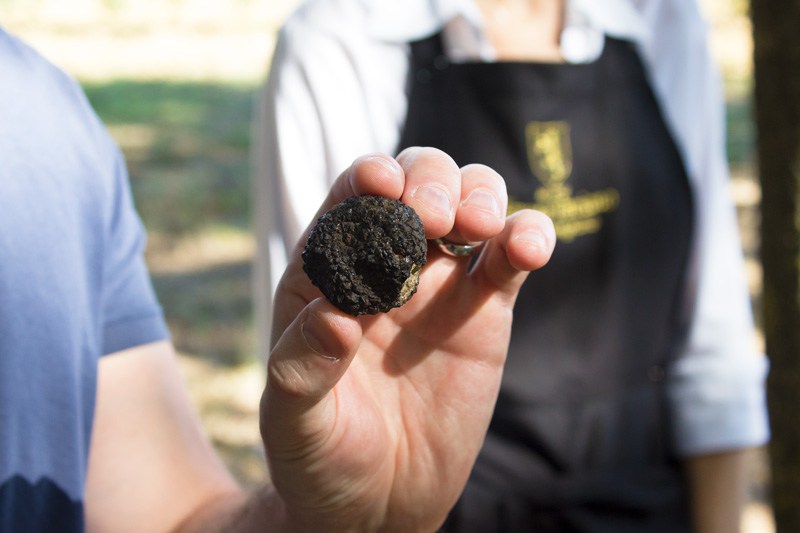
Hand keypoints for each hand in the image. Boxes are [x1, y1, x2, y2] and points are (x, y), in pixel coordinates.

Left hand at [261, 147, 554, 531]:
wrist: (375, 501)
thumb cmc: (320, 453)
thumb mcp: (293, 418)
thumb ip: (303, 367)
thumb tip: (336, 319)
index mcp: (328, 272)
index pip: (350, 199)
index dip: (368, 180)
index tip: (383, 188)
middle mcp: (385, 262)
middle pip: (416, 181)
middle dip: (428, 182)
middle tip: (431, 219)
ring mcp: (439, 282)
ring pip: (470, 202)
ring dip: (478, 195)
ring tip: (477, 226)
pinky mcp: (485, 310)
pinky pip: (510, 258)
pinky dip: (527, 237)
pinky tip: (529, 247)